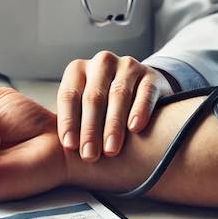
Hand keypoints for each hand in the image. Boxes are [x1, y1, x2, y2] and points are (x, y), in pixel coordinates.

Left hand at [57, 51, 173, 161]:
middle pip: (93, 98)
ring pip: (118, 95)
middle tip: (89, 155)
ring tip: (110, 149)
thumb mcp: (82, 106)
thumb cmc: (102, 105)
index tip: (70, 146)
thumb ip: (72, 120)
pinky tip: (135, 128)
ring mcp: (127, 66)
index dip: (68, 121)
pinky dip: (139, 110)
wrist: (140, 89)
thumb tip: (66, 147)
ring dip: (113, 125)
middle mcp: (101, 63)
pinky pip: (145, 93)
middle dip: (90, 130)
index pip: (69, 96)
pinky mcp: (151, 75)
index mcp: (77, 70)